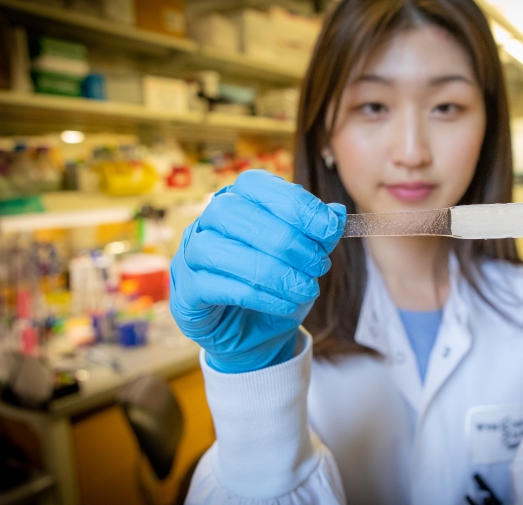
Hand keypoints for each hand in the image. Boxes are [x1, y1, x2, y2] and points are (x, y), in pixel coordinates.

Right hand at [169, 170, 345, 372]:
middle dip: (284, 238)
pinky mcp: (185, 293)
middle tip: (318, 265)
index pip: (256, 185)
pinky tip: (286, 304)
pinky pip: (212, 286)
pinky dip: (256, 295)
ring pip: (217, 249)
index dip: (294, 203)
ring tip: (306, 288)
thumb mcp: (306, 260)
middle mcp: (206, 223)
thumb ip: (318, 235)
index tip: (329, 228)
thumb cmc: (278, 287)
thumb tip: (337, 214)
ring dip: (271, 270)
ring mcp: (189, 256)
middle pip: (232, 212)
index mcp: (237, 202)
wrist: (257, 337)